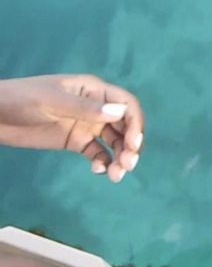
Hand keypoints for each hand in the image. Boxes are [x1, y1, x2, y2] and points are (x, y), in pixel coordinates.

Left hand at [0, 75, 144, 182]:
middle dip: (130, 145)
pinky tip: (98, 171)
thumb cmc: (21, 99)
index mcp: (94, 91)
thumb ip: (85, 108)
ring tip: (116, 175)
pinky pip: (98, 153)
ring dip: (120, 157)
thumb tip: (121, 113)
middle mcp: (95, 108)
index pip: (126, 104)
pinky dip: (103, 162)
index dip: (135, 123)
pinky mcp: (76, 141)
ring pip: (114, 141)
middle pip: (125, 125)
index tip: (133, 144)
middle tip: (127, 165)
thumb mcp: (52, 102)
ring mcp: (86, 125)